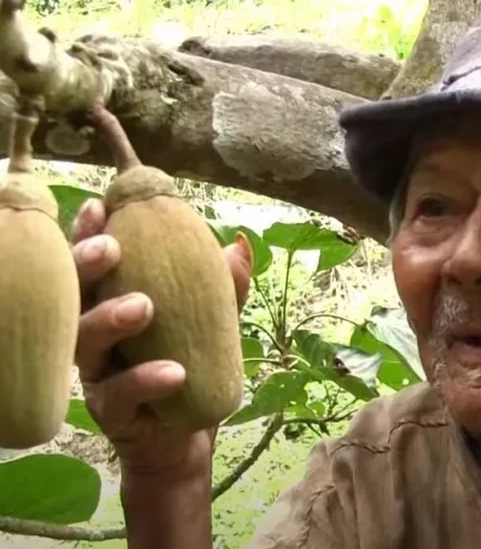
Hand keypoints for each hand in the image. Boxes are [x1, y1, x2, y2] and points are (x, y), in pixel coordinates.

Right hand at [71, 198, 251, 480]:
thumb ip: (222, 287)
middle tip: (112, 247)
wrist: (186, 441)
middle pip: (74, 297)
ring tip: (144, 305)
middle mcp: (95, 337)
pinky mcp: (110, 413)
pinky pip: (119, 395)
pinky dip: (145, 381)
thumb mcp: (212, 325)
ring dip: (111, 319)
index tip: (98, 205)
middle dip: (88, 267)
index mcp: (112, 306)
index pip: (94, 267)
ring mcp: (97, 376)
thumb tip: (238, 243)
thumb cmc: (189, 371)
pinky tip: (175, 372)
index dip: (87, 234)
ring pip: (86, 343)